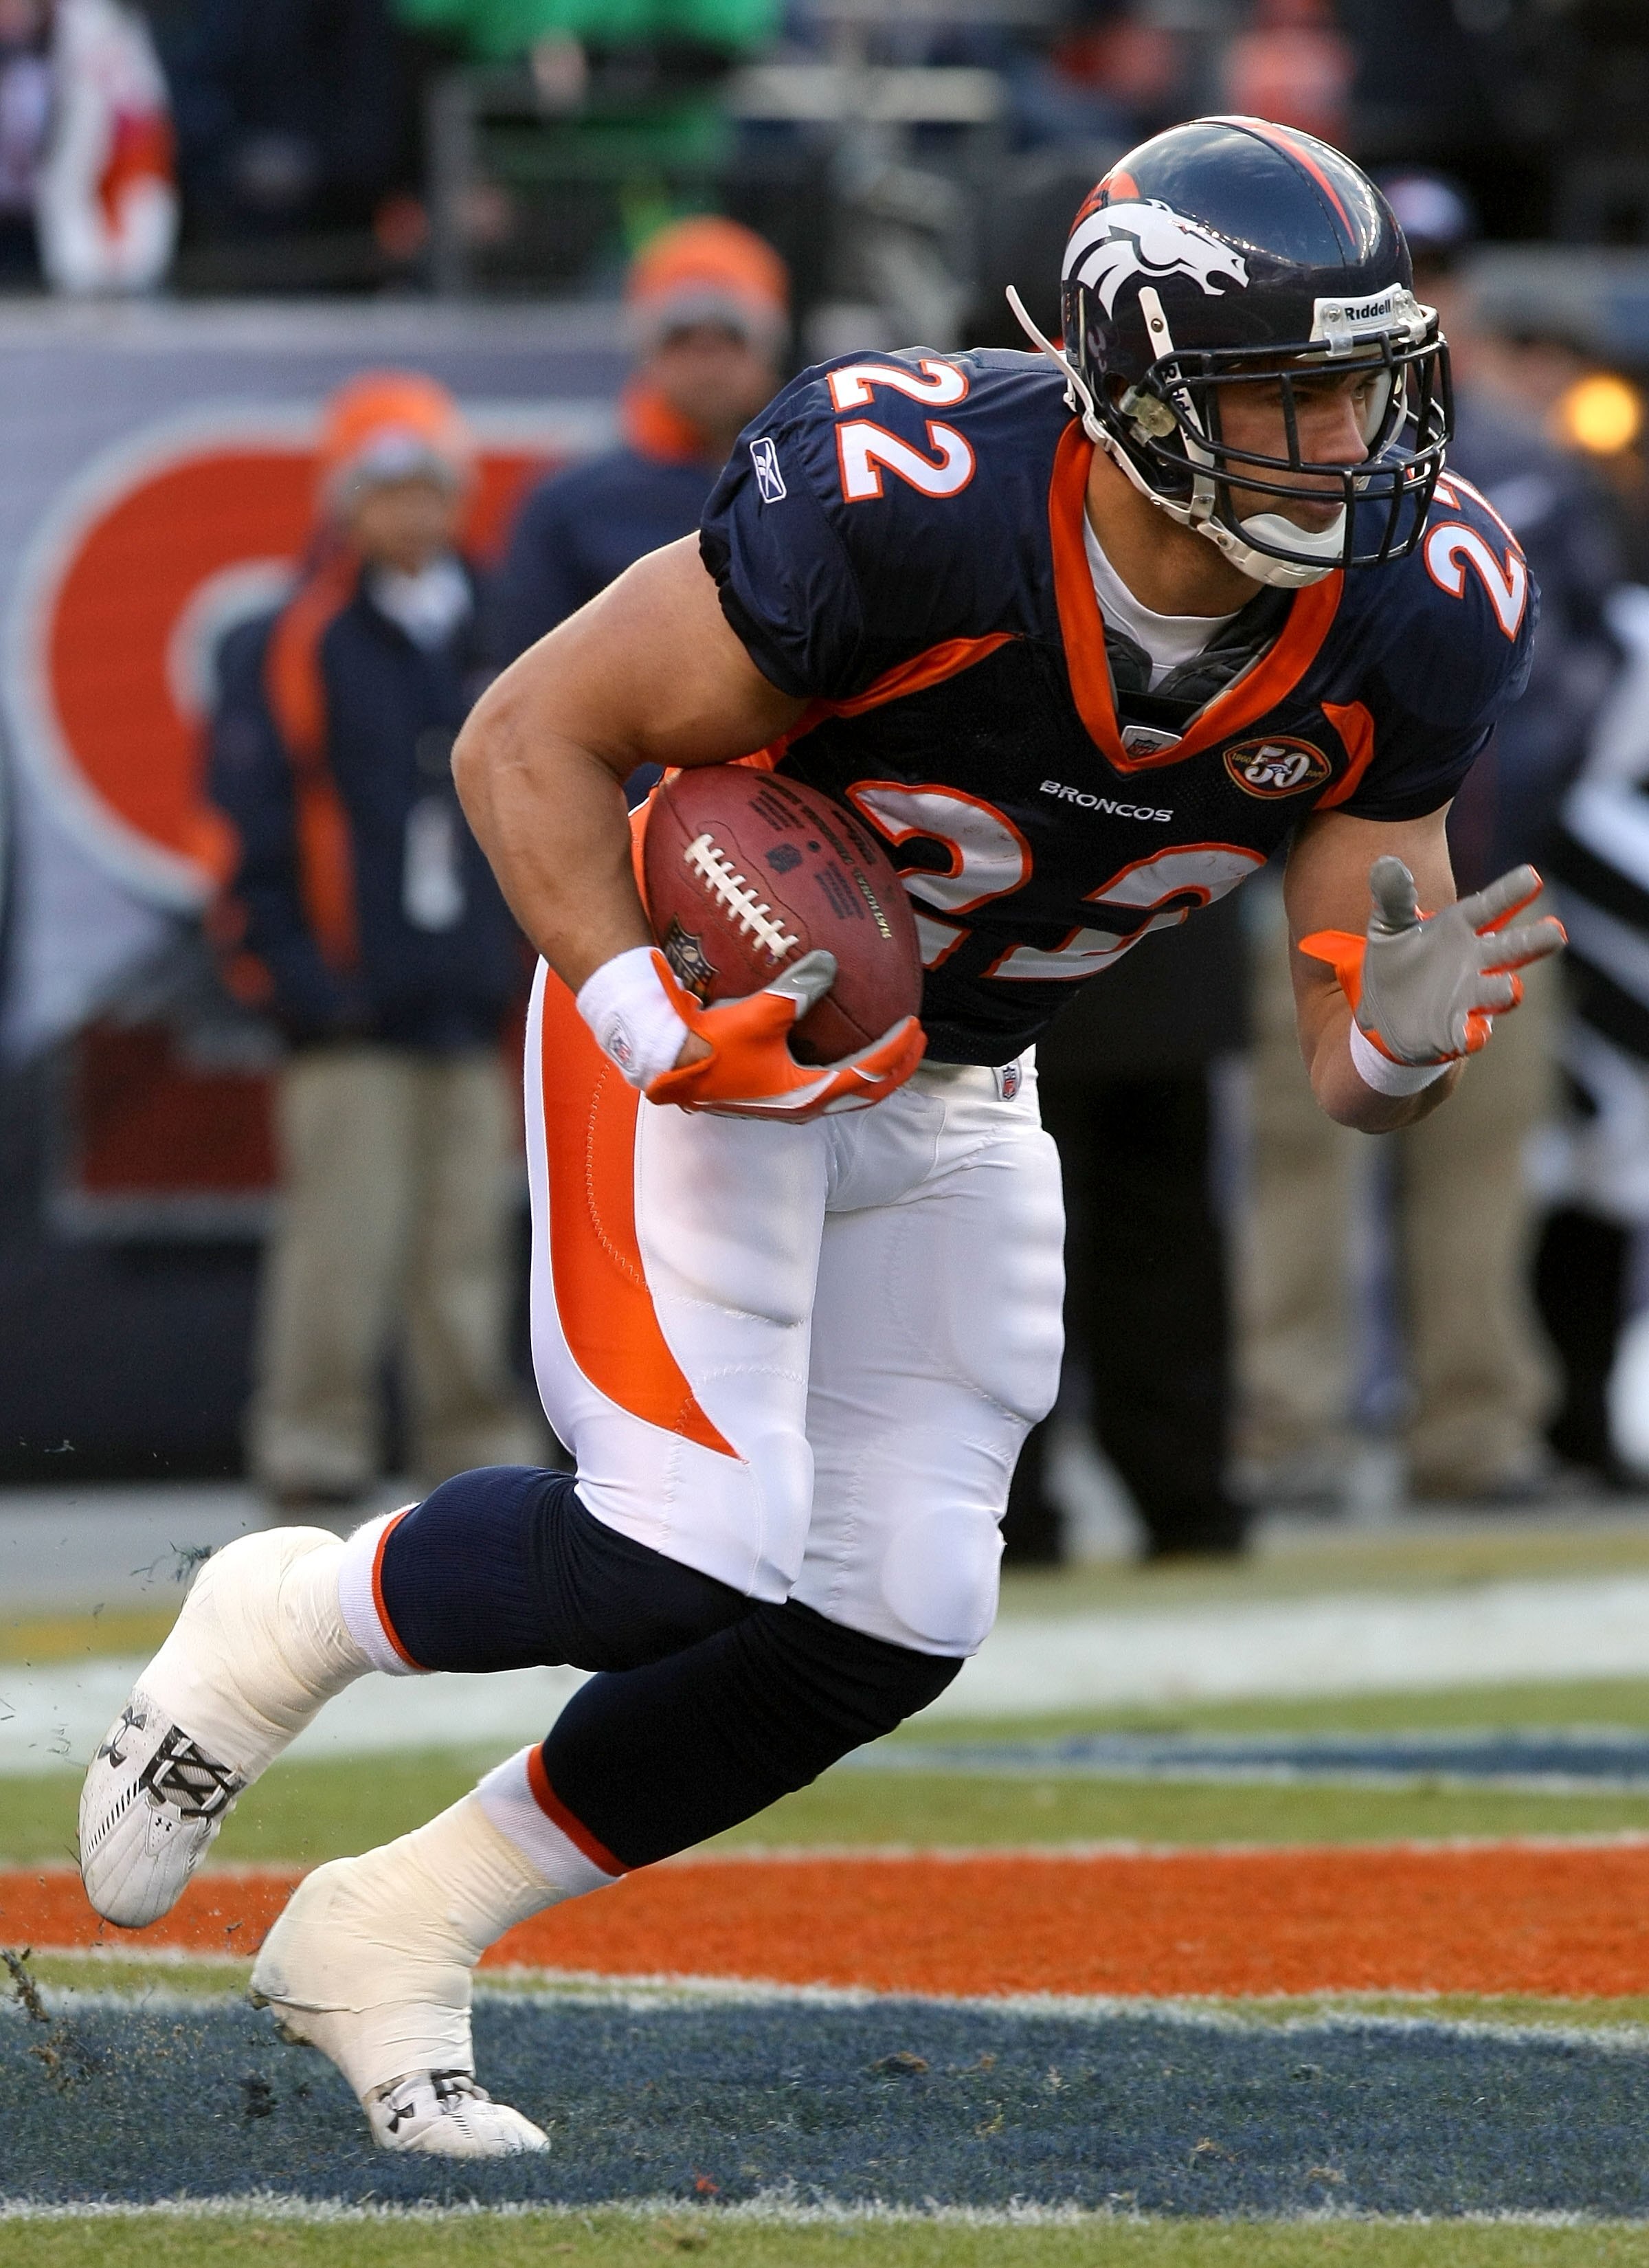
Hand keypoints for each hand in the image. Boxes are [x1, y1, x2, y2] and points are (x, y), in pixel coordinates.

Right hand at [645, 949, 926, 1119]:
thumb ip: (798, 990)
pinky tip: (839, 1045)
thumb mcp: (758, 1014)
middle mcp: (803, 1106)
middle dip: (896, 1066)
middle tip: (916, 1039)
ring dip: (873, 1070)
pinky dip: (845, 1068)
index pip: (869, 1073)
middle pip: (867, 1092)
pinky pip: (825, 1085)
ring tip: (890, 1045)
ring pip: (847, 1093)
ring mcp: (788, 1104)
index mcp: (807, 1094)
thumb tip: (829, 963)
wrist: (666, 1065)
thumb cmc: (710, 1045)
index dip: (896, 1049)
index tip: (914, 1023)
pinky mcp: (773, 1095)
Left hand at [1300, 858, 1564, 1065]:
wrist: (1381, 1013)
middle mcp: (1475, 960)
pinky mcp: (1454, 1031)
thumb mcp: (1388, 925)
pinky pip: (1471, 1033)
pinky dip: (1474, 1034)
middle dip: (1535, 941)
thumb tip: (1387, 864)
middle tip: (1555, 932)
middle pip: (1513, 948)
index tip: (1531, 877)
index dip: (1510, 893)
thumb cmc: (1395, 960)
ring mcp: (1469, 997)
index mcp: (1460, 927)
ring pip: (1499, 992)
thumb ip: (1392, 897)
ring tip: (1512, 988)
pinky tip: (1473, 1033)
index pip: (1491, 905)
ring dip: (1507, 990)